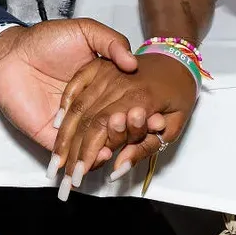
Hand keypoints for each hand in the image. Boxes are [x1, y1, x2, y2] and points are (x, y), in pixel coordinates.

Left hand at [0, 19, 137, 148]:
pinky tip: (102, 155)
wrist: (11, 53)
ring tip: (123, 145)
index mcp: (99, 86)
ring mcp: (70, 124)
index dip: (138, 112)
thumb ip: (110, 41)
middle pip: (112, 128)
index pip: (123, 105)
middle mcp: (87, 108)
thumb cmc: (46, 40)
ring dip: (111, 148)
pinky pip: (71, 153)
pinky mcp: (51, 136)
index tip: (156, 117)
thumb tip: (133, 63)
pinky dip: (86, 159)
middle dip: (128, 134)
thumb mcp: (85, 31)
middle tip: (142, 133)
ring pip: (94, 145)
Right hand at [51, 52, 197, 189]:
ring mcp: (107, 73)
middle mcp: (119, 84)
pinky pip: (77, 85)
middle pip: (87, 121)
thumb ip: (144, 148)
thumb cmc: (179, 94)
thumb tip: (117, 169)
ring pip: (79, 107)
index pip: (103, 130)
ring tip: (56, 160)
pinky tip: (56, 125)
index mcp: (139, 99)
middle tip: (64, 176)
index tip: (78, 176)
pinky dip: (65, 105)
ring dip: (64, 135)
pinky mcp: (99, 66)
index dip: (88, 155)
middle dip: (73, 152)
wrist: (178, 57)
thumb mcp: (173, 127)